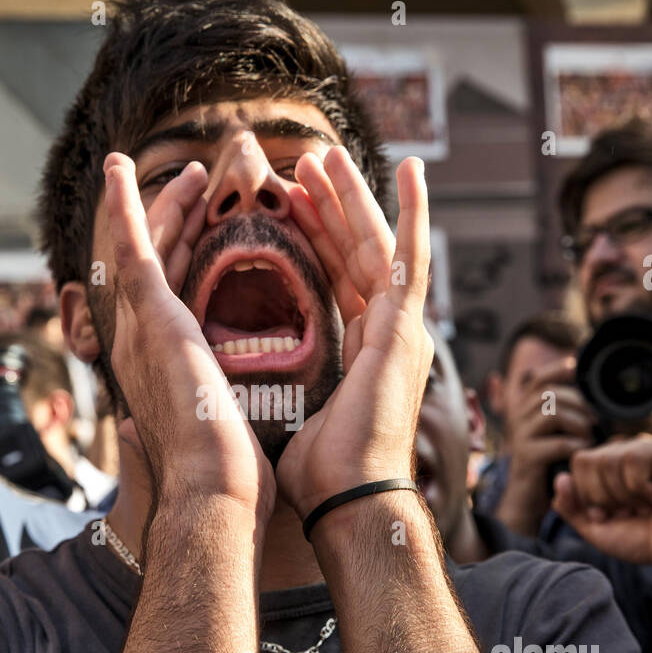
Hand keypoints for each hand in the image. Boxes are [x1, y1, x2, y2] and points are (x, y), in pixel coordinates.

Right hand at [102, 153, 273, 519]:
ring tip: (190, 170)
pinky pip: (133, 248)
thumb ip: (197, 416)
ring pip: (149, 248)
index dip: (185, 258)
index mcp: (160, 366)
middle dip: (177, 221)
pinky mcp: (151, 319)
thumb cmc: (224, 479)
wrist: (213, 492)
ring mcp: (140, 329)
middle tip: (200, 183)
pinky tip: (118, 169)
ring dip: (165, 205)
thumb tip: (170, 429)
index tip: (205, 230)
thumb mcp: (215, 435)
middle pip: (156, 264)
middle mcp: (140, 343)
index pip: (169, 296)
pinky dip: (125, 206)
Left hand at [274, 148, 431, 518]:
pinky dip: (415, 211)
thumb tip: (236, 379)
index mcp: (361, 350)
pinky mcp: (407, 327)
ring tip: (329, 156)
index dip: (316, 237)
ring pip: (376, 243)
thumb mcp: (290, 409)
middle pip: (355, 252)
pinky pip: (413, 256)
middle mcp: (386, 332)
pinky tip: (412, 169)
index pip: (336, 277)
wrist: (347, 497)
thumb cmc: (317, 472)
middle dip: (331, 206)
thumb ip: (280, 382)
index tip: (291, 202)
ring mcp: (402, 327)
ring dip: (354, 197)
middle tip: (307, 165)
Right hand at [492, 358, 594, 532]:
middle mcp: (517, 418)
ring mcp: (521, 437)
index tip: (575, 366)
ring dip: (579, 423)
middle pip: (548, 394)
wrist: (528, 498)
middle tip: (595, 419)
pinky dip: (577, 446)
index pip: (537, 379)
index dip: (556, 369)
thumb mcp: (554, 432)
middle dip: (578, 402)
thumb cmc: (548, 462)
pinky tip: (583, 451)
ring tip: (589, 436)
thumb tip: (590, 389)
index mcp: (524, 409)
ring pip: (552, 414)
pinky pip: (558, 443)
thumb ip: (564, 410)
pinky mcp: (527, 457)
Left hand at [552, 428, 651, 567]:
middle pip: (587, 459)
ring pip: (608, 459)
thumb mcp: (594, 527)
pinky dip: (638, 486)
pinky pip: (633, 458)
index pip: (578, 462)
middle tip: (628, 511)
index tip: (609, 514)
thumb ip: (570, 506)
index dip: (587, 495)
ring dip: (622, 494)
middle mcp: (626, 450)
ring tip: (643, 504)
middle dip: (601, 496)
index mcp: (607, 464)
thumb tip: (560, 478)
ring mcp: (649, 447)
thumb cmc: (641, 538)